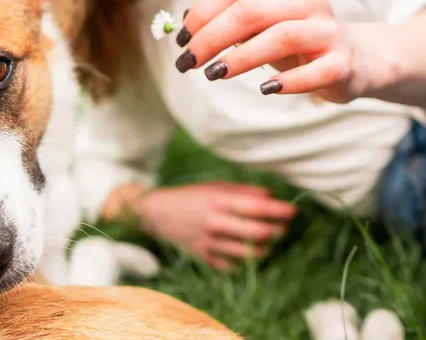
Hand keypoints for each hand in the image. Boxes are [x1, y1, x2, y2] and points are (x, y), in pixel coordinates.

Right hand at [132, 183, 295, 269]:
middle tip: (284, 226)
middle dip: (278, 231)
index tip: (293, 210)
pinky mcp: (205, 258)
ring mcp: (210, 243)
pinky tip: (249, 252)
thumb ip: (242, 191)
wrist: (157, 213)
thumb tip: (270, 196)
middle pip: (258, 233)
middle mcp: (215, 222)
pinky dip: (246, 260)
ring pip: (250, 253)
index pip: (257, 208)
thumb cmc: (190, 196)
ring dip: (267, 247)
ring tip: (270, 239)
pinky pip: (234, 265)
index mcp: (218, 201)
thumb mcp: (214, 186)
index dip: (279, 211)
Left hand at [175, 0, 368, 102]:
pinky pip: (315, 72)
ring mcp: (328, 29)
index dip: (202, 14)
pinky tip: (265, 89)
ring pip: (281, 36)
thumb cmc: (294, 40)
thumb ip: (228, 19)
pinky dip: (287, 82)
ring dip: (241, 57)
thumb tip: (184, 21)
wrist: (354, 58)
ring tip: (214, 74)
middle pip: (251, 11)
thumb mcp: (261, 25)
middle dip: (211, 37)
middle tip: (187, 62)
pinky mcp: (343, 61)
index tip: (180, 40)